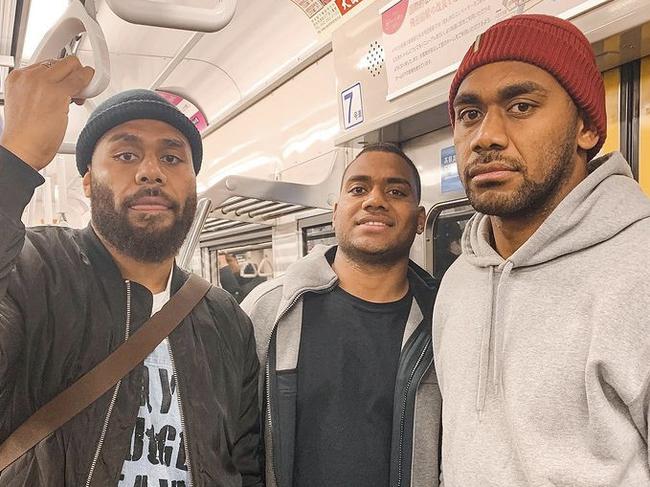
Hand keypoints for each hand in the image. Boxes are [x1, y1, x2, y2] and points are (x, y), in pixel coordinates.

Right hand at [0, 56, 93, 170]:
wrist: (22, 149)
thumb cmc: (26, 135)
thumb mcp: (27, 105)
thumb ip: (40, 92)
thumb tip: (59, 90)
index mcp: (18, 78)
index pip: (45, 65)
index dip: (59, 74)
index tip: (64, 84)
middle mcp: (28, 76)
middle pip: (59, 62)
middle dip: (71, 73)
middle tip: (75, 90)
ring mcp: (42, 82)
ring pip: (71, 65)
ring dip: (80, 78)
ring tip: (79, 95)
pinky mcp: (58, 92)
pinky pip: (81, 79)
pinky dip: (89, 82)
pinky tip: (89, 91)